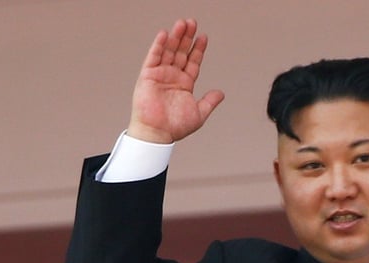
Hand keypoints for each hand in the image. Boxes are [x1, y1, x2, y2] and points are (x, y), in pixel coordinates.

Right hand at [127, 18, 224, 143]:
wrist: (158, 134)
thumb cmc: (175, 127)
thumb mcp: (199, 114)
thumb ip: (209, 101)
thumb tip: (221, 93)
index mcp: (184, 84)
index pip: (193, 62)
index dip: (198, 49)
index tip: (204, 37)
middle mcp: (172, 77)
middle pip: (181, 52)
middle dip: (187, 38)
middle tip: (192, 23)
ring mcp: (160, 75)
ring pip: (168, 51)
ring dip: (175, 37)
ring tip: (182, 24)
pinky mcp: (148, 76)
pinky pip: (153, 57)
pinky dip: (158, 45)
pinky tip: (164, 34)